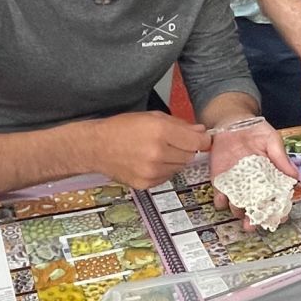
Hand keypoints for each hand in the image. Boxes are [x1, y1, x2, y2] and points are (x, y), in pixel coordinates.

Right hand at [91, 111, 210, 188]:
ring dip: (175, 160)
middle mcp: (157, 153)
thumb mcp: (152, 117)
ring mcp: (151, 171)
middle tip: (173, 142)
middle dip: (187, 148)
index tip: (203, 139)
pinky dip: (164, 170)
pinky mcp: (145, 183)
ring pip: (180, 167)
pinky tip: (150, 161)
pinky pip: (167, 177)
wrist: (96, 146)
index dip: (203, 140)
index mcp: (160, 131)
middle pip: (190, 155)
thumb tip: (201, 131)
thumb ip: (179, 124)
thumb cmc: (122, 128)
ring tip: (158, 151)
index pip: (197, 142)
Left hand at [210, 117, 298, 230]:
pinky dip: (220, 200)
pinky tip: (222, 200)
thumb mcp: (272, 140)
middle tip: (252, 225)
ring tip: (239, 212)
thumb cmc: (256, 131)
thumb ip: (281, 158)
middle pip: (256, 208)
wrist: (233, 121)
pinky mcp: (220, 180)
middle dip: (254, 220)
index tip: (279, 218)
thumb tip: (295, 177)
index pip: (276, 199)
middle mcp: (254, 186)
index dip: (278, 211)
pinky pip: (220, 195)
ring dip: (238, 211)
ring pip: (238, 205)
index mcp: (270, 178)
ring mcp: (236, 184)